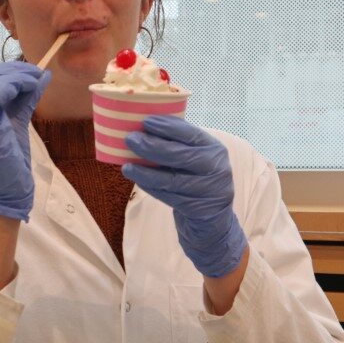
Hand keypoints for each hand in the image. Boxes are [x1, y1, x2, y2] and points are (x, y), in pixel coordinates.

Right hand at [0, 62, 50, 221]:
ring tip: (37, 80)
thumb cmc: (10, 158)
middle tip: (38, 73)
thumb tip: (43, 74)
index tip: (33, 72)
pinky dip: (15, 85)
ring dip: (19, 76)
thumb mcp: (18, 119)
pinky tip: (30, 88)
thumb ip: (26, 97)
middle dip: (16, 70)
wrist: (7, 189)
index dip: (10, 70)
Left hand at [122, 116, 247, 277]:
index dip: (168, 127)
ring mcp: (211, 190)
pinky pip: (170, 197)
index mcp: (215, 148)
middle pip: (181, 156)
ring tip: (126, 166)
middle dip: (152, 147)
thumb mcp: (195, 159)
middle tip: (130, 139)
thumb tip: (143, 128)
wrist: (213, 220)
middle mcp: (217, 167)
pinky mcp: (201, 209)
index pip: (191, 134)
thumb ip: (177, 145)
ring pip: (173, 180)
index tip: (146, 121)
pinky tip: (137, 181)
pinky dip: (151, 188)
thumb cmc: (196, 181)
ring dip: (146, 172)